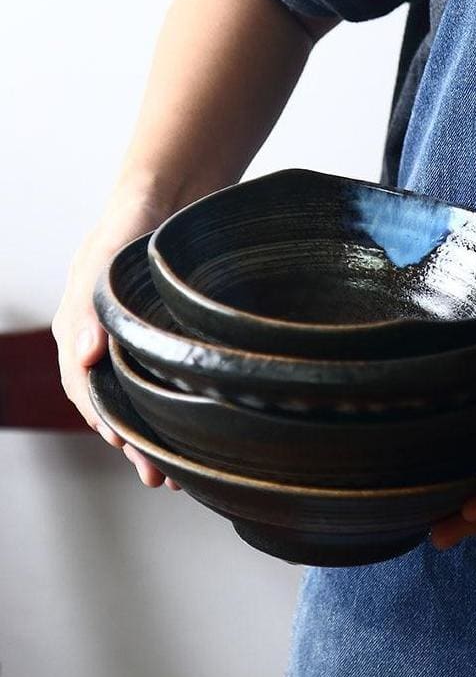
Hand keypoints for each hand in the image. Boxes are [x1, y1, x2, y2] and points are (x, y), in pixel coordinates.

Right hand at [52, 184, 179, 489]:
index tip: (126, 449)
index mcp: (80, 327)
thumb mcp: (105, 257)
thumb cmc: (132, 224)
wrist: (170, 198)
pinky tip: (194, 433)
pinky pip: (163, 383)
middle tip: (158, 477)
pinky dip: (173, 411)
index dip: (105, 420)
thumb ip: (90, 303)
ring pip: (139, 400)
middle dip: (133, 443)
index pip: (85, 386)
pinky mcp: (164, 339)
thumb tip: (83, 356)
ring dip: (154, 436)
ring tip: (176, 472)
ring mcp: (135, 342)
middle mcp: (105, 342)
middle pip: (113, 403)